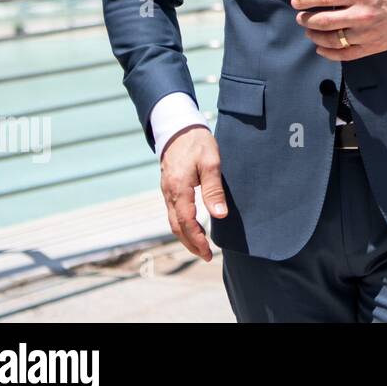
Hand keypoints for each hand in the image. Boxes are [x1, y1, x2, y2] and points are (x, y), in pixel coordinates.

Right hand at [159, 125, 225, 260]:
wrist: (179, 129)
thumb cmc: (197, 144)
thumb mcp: (211, 163)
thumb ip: (214, 190)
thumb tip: (219, 215)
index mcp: (179, 189)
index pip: (186, 222)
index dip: (197, 240)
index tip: (209, 252)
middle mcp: (169, 194)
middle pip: (176, 227)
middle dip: (191, 244)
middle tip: (207, 256)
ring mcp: (167, 192)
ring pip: (173, 222)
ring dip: (185, 237)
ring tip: (201, 248)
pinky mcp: (169, 189)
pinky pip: (172, 213)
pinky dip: (182, 226)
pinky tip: (192, 229)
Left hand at [291, 0, 386, 59]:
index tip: (296, 1)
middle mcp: (362, 14)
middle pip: (324, 20)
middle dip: (306, 19)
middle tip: (300, 17)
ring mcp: (366, 33)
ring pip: (331, 39)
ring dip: (314, 36)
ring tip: (309, 31)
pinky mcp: (371, 47)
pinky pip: (344, 54)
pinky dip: (328, 53)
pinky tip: (321, 48)